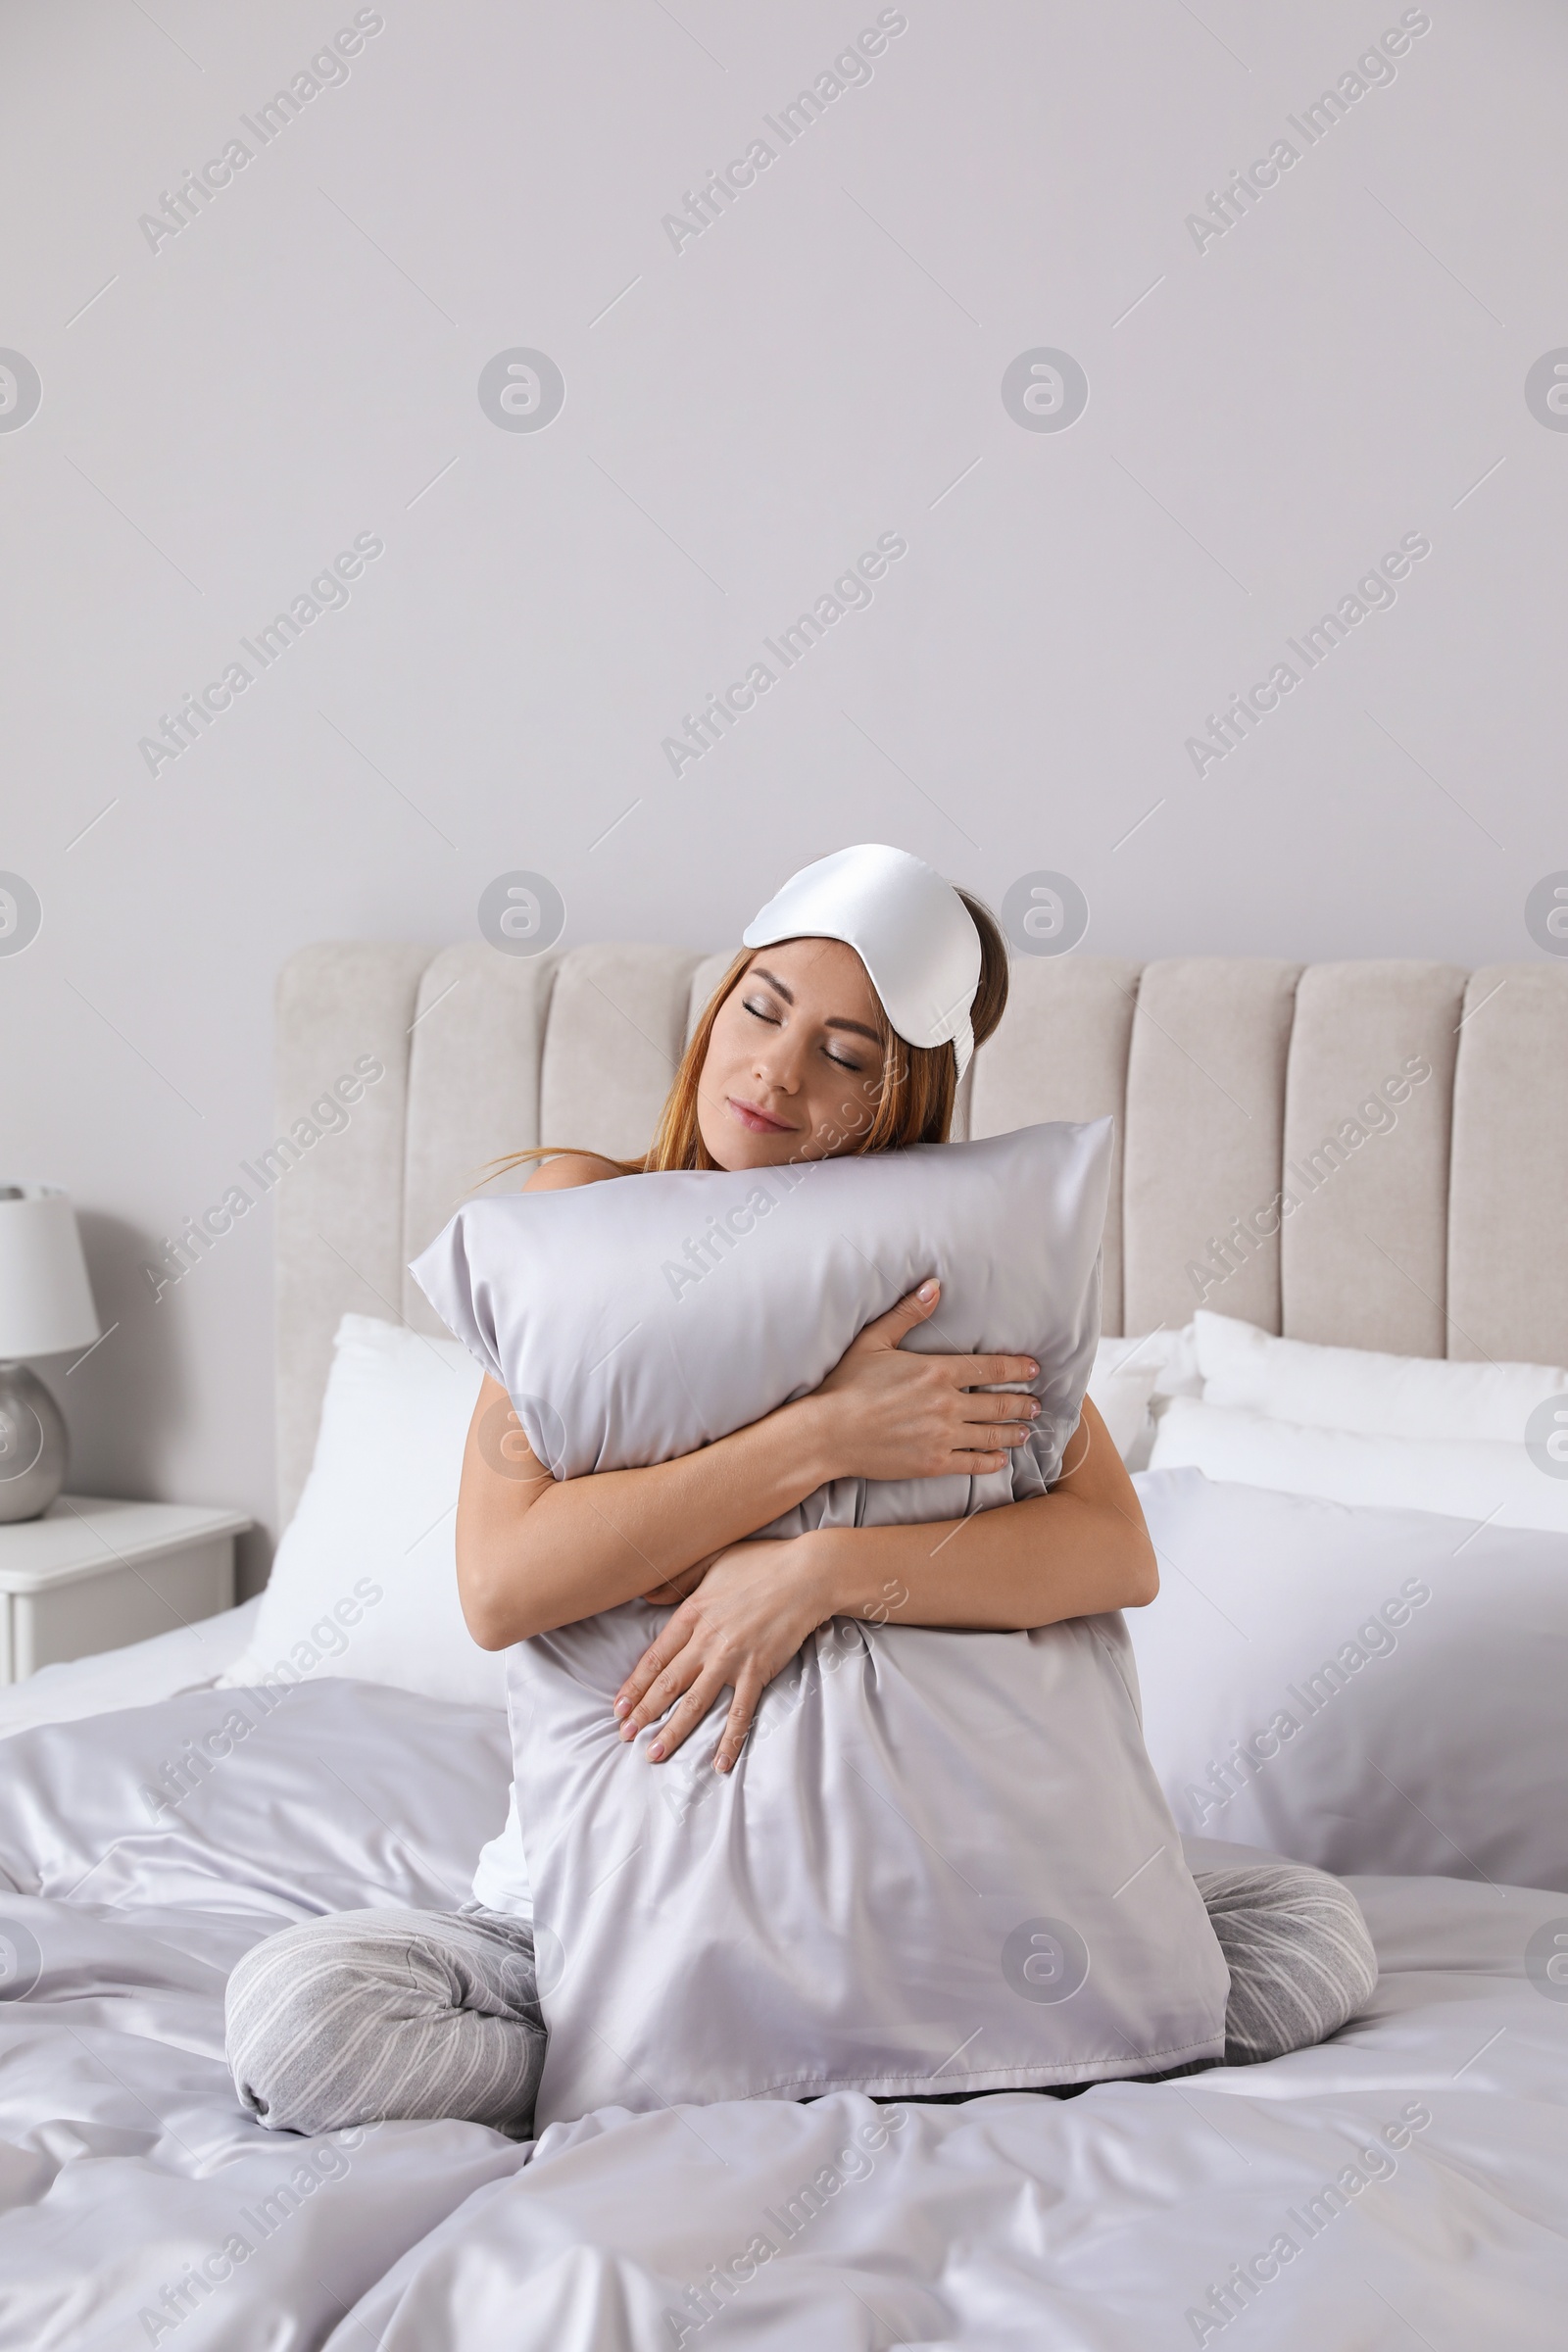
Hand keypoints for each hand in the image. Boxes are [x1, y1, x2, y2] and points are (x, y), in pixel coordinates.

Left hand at [614, 1536, 831, 1771]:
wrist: (807, 1575)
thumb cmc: (762, 1563)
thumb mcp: (713, 1561)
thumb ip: (679, 1581)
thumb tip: (647, 1595)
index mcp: (692, 1614)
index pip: (655, 1658)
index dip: (634, 1685)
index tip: (619, 1707)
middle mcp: (706, 1640)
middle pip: (667, 1684)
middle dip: (643, 1713)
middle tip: (625, 1737)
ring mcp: (731, 1659)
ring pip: (694, 1703)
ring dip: (672, 1731)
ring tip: (653, 1753)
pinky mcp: (758, 1671)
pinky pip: (740, 1712)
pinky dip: (730, 1739)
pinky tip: (719, 1762)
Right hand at [809, 1279, 1040, 1483]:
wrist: (827, 1433)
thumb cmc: (846, 1385)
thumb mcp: (874, 1341)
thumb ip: (908, 1313)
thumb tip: (934, 1284)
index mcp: (936, 1371)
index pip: (990, 1367)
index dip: (1017, 1368)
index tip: (1034, 1369)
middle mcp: (946, 1403)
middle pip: (998, 1403)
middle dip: (1023, 1402)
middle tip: (1037, 1403)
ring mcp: (942, 1435)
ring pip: (991, 1434)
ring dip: (1013, 1432)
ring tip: (1026, 1430)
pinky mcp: (933, 1462)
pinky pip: (973, 1462)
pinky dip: (991, 1461)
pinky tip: (1001, 1459)